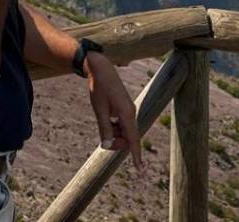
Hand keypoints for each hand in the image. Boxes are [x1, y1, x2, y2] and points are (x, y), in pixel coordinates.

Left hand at [83, 52, 141, 166]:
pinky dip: (114, 127)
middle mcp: (130, 113)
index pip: (133, 139)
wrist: (101, 69)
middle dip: (116, 142)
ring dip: (114, 134)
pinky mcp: (124, 109)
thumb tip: (107, 146)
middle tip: (103, 137)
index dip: (135, 155)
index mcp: (126, 113)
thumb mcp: (99, 109)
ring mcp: (128, 111)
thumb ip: (104, 128)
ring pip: (124, 132)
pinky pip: (122, 125)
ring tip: (103, 119)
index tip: (140, 169)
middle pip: (128, 138)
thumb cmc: (99, 88)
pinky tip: (106, 116)